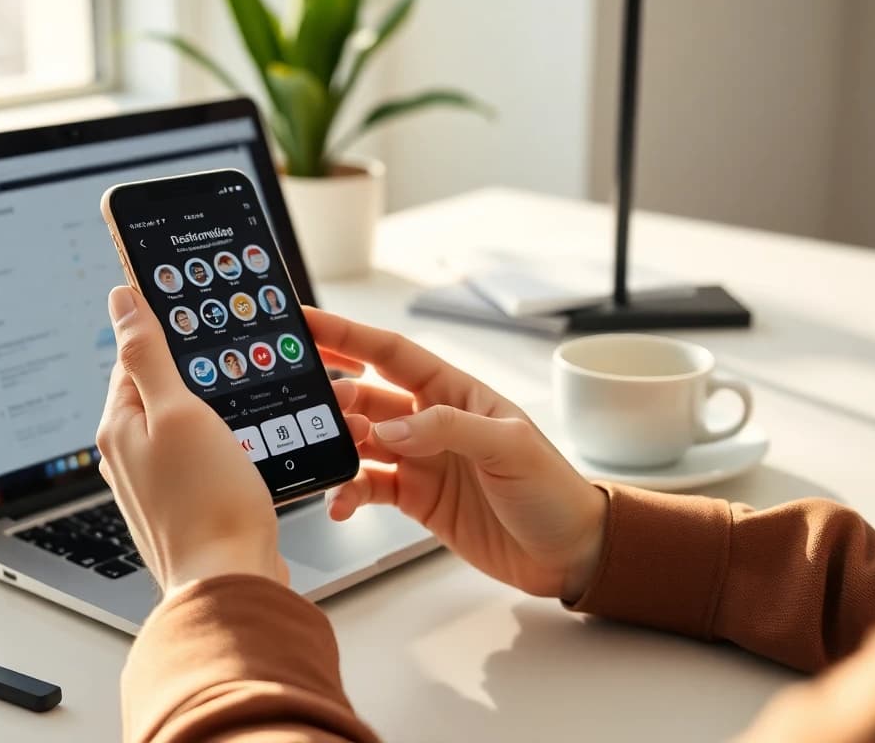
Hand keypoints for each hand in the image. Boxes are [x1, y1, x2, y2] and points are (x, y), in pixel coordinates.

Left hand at [96, 286, 287, 593]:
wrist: (231, 582)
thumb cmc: (208, 503)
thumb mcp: (179, 411)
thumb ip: (149, 354)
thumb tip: (121, 300)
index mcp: (119, 426)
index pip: (135, 357)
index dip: (169, 335)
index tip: (201, 320)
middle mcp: (128, 455)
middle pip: (161, 391)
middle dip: (198, 377)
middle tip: (235, 370)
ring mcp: (154, 484)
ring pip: (185, 427)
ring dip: (216, 415)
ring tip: (246, 415)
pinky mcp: (184, 506)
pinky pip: (201, 460)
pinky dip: (225, 449)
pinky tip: (248, 452)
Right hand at [309, 308, 607, 600]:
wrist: (568, 554)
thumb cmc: (552, 491)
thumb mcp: (510, 447)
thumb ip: (448, 429)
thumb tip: (392, 428)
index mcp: (456, 392)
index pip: (392, 353)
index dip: (348, 335)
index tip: (306, 321)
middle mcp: (432, 421)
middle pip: (367, 395)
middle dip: (333, 396)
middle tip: (306, 403)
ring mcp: (421, 461)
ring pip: (360, 442)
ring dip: (337, 446)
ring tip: (324, 454)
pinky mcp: (415, 499)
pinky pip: (368, 487)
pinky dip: (347, 493)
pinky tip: (339, 504)